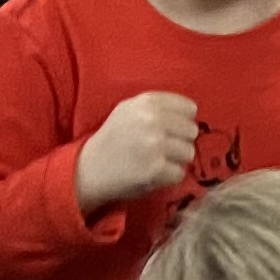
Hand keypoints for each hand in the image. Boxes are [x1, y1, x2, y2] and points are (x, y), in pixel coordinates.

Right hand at [76, 91, 202, 215]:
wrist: (88, 169)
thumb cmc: (112, 138)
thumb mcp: (128, 110)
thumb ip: (157, 107)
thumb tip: (191, 114)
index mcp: (147, 102)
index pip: (189, 109)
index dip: (181, 121)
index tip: (170, 130)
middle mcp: (152, 120)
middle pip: (191, 131)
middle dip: (179, 141)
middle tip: (161, 148)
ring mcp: (155, 145)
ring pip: (189, 152)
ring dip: (175, 160)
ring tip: (156, 161)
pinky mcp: (155, 169)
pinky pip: (179, 173)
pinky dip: (167, 177)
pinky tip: (151, 173)